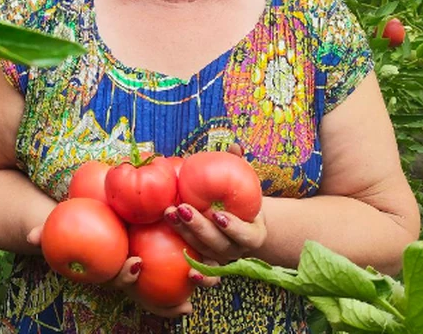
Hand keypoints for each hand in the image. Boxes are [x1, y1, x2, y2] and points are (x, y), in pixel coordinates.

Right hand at [27, 225, 218, 317]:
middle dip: (167, 295)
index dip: (127, 277)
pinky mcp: (164, 258)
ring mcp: (149, 271)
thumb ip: (44, 231)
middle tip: (190, 279)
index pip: (118, 280)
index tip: (136, 264)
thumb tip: (30, 235)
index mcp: (109, 270)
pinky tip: (215, 262)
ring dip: (191, 284)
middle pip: (149, 292)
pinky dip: (197, 267)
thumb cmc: (74, 222)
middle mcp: (131, 276)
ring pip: (170, 286)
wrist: (86, 220)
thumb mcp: (58, 224)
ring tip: (209, 280)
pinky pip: (181, 267)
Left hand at [164, 144, 266, 264]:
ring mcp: (222, 259)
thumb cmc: (243, 200)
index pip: (245, 234)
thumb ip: (241, 166)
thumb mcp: (246, 184)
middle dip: (199, 227)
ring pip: (204, 251)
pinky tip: (187, 271)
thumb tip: (235, 146)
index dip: (233, 227)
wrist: (243, 223)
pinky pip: (205, 274)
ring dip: (185, 234)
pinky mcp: (210, 264)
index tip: (217, 214)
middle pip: (218, 243)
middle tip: (182, 208)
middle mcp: (238, 250)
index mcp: (253, 233)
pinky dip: (199, 276)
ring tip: (169, 214)